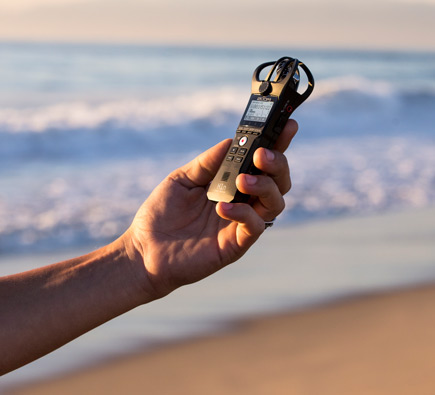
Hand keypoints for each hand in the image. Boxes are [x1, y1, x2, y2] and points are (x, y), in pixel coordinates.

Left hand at [123, 120, 297, 298]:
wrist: (145, 249)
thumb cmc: (161, 213)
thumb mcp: (182, 178)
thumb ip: (208, 162)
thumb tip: (232, 140)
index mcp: (230, 183)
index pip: (261, 163)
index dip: (278, 144)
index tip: (287, 125)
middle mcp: (242, 201)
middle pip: (278, 181)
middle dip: (277, 164)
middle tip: (262, 155)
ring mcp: (241, 223)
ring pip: (275, 202)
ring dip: (264, 186)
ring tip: (241, 181)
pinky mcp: (236, 244)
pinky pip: (255, 226)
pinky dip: (244, 213)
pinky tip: (221, 208)